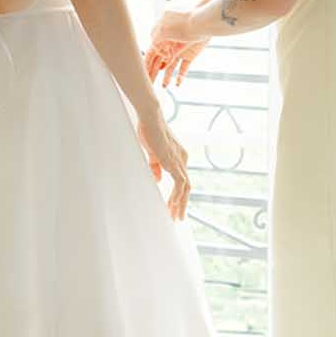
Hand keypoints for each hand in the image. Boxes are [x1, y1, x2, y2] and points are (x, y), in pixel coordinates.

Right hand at [137, 104, 189, 220]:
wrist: (150, 118)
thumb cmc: (149, 131)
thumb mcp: (152, 153)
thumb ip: (156, 166)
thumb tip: (159, 180)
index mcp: (178, 156)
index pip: (181, 180)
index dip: (178, 194)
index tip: (172, 206)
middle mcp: (183, 159)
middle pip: (186, 187)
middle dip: (181, 203)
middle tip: (176, 217)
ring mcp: (180, 161)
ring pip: (185, 188)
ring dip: (180, 203)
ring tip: (175, 216)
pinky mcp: (174, 162)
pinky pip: (180, 183)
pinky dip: (177, 195)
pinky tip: (172, 204)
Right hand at [147, 8, 205, 88]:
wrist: (202, 22)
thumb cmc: (183, 21)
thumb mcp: (164, 29)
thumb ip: (155, 41)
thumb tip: (153, 51)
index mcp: (161, 38)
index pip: (151, 53)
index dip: (146, 63)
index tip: (142, 73)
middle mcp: (169, 45)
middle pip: (159, 62)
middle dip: (154, 72)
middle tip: (149, 83)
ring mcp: (180, 50)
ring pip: (170, 67)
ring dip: (166, 76)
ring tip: (164, 85)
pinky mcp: (190, 55)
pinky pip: (184, 68)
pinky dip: (181, 76)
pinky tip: (177, 83)